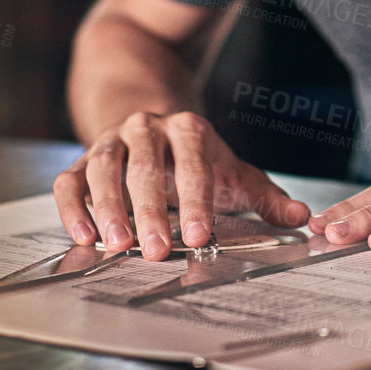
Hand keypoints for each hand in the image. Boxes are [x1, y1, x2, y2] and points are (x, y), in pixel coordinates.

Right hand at [52, 110, 309, 261]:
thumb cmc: (195, 158)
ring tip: (116, 245)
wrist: (147, 119)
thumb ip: (264, 197)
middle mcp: (145, 129)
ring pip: (103, 169)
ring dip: (108, 207)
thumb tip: (301, 218)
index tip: (199, 234)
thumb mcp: (231, 172)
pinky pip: (70, 181)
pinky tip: (83, 237)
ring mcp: (110, 141)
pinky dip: (73, 208)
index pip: (194, 163)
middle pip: (145, 166)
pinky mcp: (81, 160)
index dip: (196, 199)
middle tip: (156, 250)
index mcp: (188, 130)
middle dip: (151, 210)